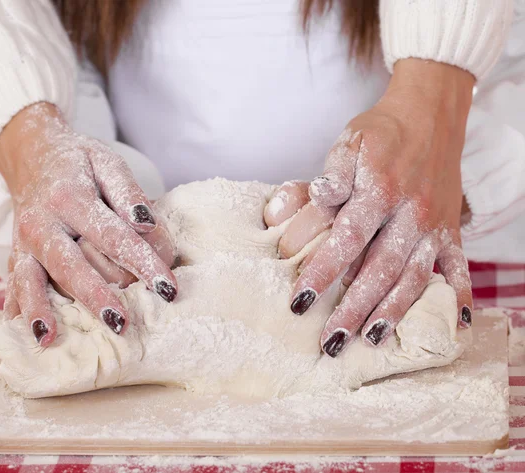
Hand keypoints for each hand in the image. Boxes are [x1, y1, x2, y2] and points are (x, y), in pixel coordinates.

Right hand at [0, 103, 177, 345]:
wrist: (32, 155)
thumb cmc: (78, 162)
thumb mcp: (106, 161)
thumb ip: (127, 190)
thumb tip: (146, 221)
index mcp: (70, 197)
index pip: (112, 235)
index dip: (142, 262)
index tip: (168, 287)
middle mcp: (42, 222)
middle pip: (69, 265)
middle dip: (95, 295)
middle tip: (121, 323)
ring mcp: (24, 240)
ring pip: (32, 279)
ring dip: (42, 309)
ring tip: (52, 338)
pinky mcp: (16, 253)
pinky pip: (13, 282)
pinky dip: (17, 307)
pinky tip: (24, 333)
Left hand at [275, 59, 475, 356]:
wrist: (429, 113)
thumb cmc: (380, 133)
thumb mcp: (348, 143)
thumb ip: (330, 176)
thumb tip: (315, 201)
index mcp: (379, 189)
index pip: (345, 238)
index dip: (322, 271)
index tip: (299, 301)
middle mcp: (410, 212)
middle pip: (379, 269)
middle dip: (353, 308)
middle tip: (330, 341)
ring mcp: (434, 224)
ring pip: (414, 276)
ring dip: (393, 311)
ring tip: (372, 340)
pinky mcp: (452, 229)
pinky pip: (458, 266)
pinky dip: (457, 295)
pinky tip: (453, 325)